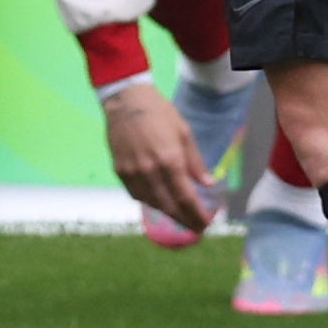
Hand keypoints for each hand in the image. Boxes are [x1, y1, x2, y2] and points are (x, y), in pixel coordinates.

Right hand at [102, 77, 217, 233]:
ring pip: (152, 203)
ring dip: (168, 213)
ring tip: (180, 217)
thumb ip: (195, 162)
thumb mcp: (184, 132)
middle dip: (185, 220)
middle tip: (196, 227)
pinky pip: (136, 195)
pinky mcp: (120, 170)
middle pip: (169, 206)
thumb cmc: (159, 112)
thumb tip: (208, 184)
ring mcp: (132, 172)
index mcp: (170, 160)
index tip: (207, 223)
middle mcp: (150, 171)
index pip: (186, 198)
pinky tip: (159, 201)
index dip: (197, 214)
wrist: (125, 99)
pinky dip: (149, 202)